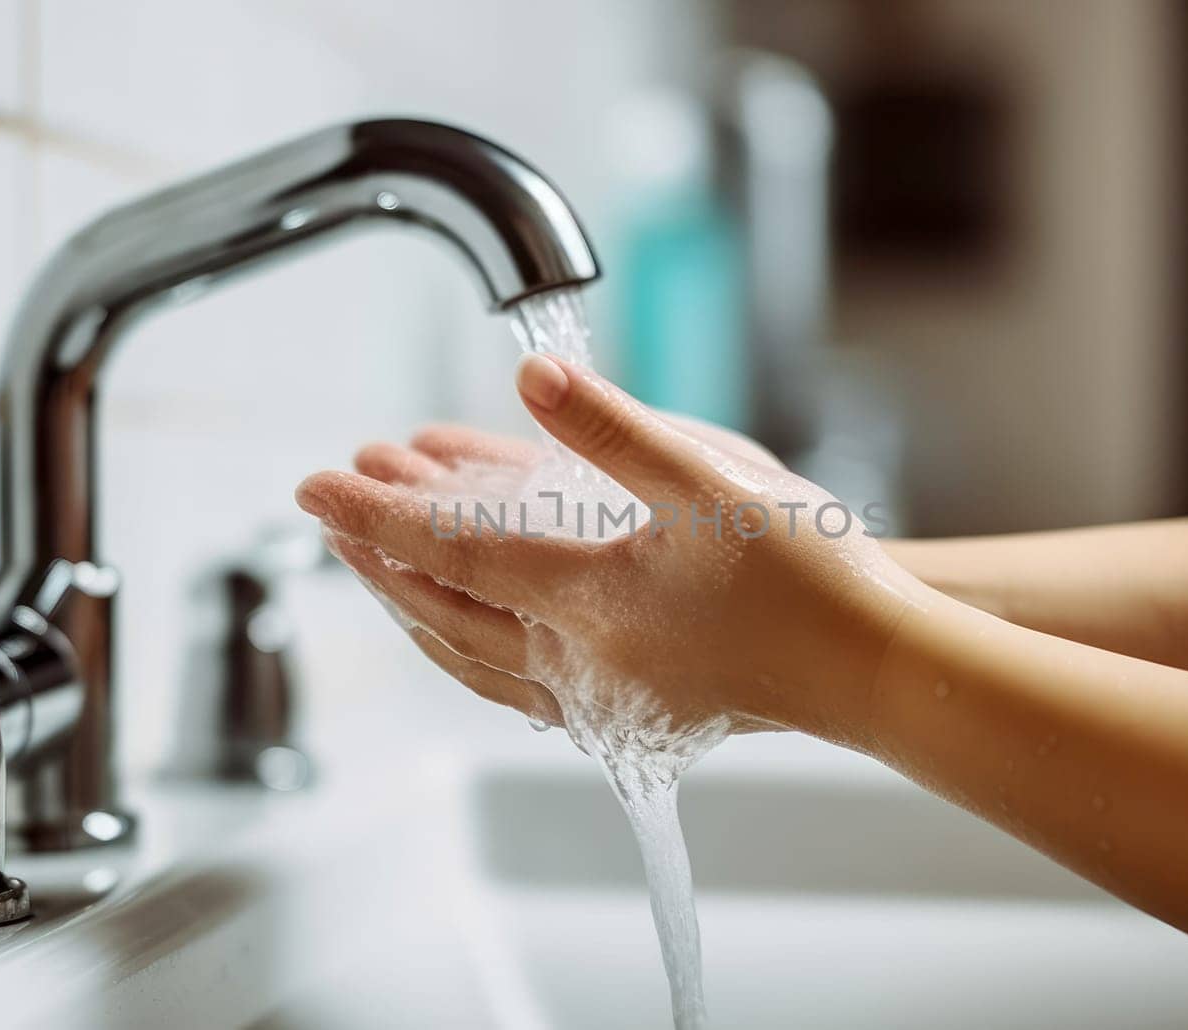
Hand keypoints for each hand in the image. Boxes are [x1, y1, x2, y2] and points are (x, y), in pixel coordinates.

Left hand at [296, 354, 910, 756]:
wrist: (873, 666)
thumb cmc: (806, 577)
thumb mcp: (709, 480)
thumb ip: (612, 430)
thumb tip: (530, 380)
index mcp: (584, 602)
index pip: (446, 553)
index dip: (375, 513)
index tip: (314, 483)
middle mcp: (576, 662)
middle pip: (442, 608)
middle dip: (379, 556)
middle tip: (331, 514)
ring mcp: (601, 697)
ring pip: (471, 657)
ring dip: (416, 607)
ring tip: (379, 569)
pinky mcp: (631, 712)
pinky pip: (516, 685)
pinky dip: (471, 651)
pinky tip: (471, 637)